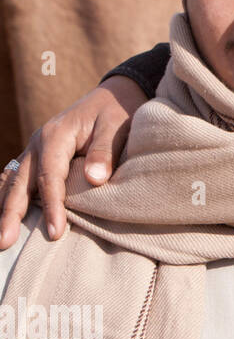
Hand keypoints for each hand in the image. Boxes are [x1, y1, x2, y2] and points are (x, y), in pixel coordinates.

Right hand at [0, 76, 147, 247]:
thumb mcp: (116, 126)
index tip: (54, 233)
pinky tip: (4, 217)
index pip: (50, 177)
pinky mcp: (38, 156)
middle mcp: (38, 142)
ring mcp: (35, 149)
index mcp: (56, 135)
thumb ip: (105, 152)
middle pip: (20, 182)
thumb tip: (95, 180)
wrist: (113, 95)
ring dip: (3, 210)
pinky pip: (17, 178)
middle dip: (10, 214)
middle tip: (4, 243)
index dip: (52, 206)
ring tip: (0, 240)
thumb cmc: (117, 112)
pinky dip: (7, 197)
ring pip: (12, 182)